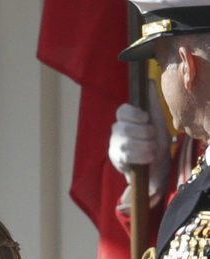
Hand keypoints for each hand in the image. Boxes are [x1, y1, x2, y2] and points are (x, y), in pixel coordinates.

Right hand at [108, 81, 171, 197]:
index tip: (145, 118)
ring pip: (129, 143)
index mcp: (126, 118)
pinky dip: (143, 157)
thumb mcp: (157, 120)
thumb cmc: (156, 140)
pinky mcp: (116, 159)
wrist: (156, 165)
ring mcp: (115, 145)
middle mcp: (117, 130)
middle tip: (152, 137)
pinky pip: (129, 155)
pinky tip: (148, 158)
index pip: (122, 111)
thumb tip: (149, 80)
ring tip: (152, 148)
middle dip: (145, 133)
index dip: (135, 115)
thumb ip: (152, 102)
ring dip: (147, 146)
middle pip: (126, 128)